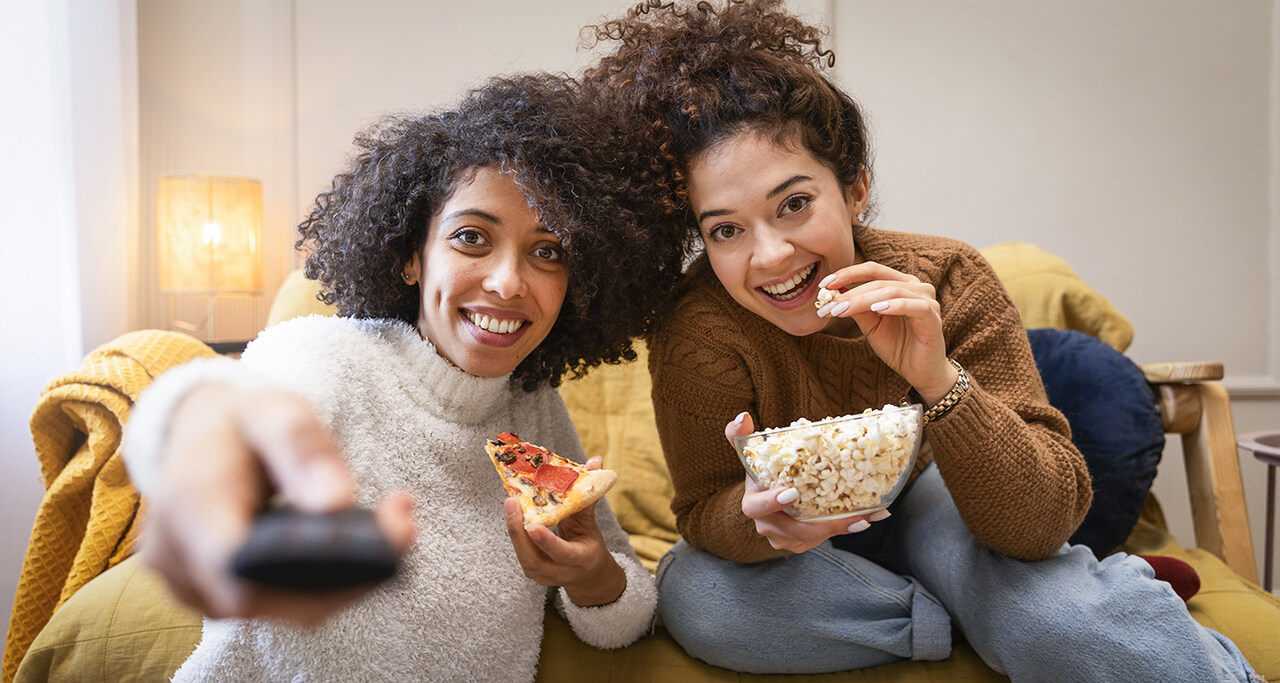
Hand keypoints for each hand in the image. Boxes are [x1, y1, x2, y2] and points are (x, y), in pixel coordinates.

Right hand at [142, 384, 416, 624]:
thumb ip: (303, 449)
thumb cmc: (241, 421)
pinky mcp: (214, 597)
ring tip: (392, 527)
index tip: (380, 538)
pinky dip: (323, 583)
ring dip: (344, 579)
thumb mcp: (275, 410)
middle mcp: (179, 557)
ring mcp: (192, 586)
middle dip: (348, 574)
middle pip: (272, 598)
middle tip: (405, 525)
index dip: (315, 566)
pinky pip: (278, 604)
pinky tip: (358, 548)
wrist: (201, 435)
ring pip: (283, 609)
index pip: (244, 567)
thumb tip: (336, 502)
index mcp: (190, 504)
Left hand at [504, 456, 625, 606]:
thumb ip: (589, 494)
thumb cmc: (589, 542)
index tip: (534, 526)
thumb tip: (595, 461)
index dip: (547, 541)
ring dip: (514, 528)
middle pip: (533, 559)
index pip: (563, 553)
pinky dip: (515, 530)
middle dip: (519, 531)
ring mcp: (543, 576)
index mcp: (581, 560)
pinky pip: (520, 551)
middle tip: (512, 503)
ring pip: (522, 555)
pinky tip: (512, 511)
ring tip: (510, 503)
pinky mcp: (531, 571)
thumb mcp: (591, 522)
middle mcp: (560, 572)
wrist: (587, 573)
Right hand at [727, 412, 883, 553]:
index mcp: (753, 501)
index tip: (792, 493)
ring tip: (859, 517)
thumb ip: (740, 435)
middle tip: (837, 515)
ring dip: (835, 528)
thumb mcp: (751, 454)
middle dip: (813, 525)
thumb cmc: (763, 472)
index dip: (771, 503)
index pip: (756, 506)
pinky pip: (820, 540)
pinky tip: (862, 521)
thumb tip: (742, 416)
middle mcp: (765, 523)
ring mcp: (782, 537)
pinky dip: (842, 530)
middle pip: (788, 530)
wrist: (769, 495)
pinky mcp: (799, 543)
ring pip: (808, 538)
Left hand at [815, 262, 957, 402]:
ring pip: (892, 291)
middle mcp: (916, 287)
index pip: (872, 270)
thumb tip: (834, 292)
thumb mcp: (871, 325)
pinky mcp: (933, 318)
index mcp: (901, 284)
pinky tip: (877, 309)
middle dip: (850, 292)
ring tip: (843, 309)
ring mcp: (927, 301)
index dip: (848, 274)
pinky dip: (895, 305)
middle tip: (829, 304)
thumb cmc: (897, 346)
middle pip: (879, 280)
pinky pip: (915, 306)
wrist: (920, 372)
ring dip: (864, 299)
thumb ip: (857, 307)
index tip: (824, 284)